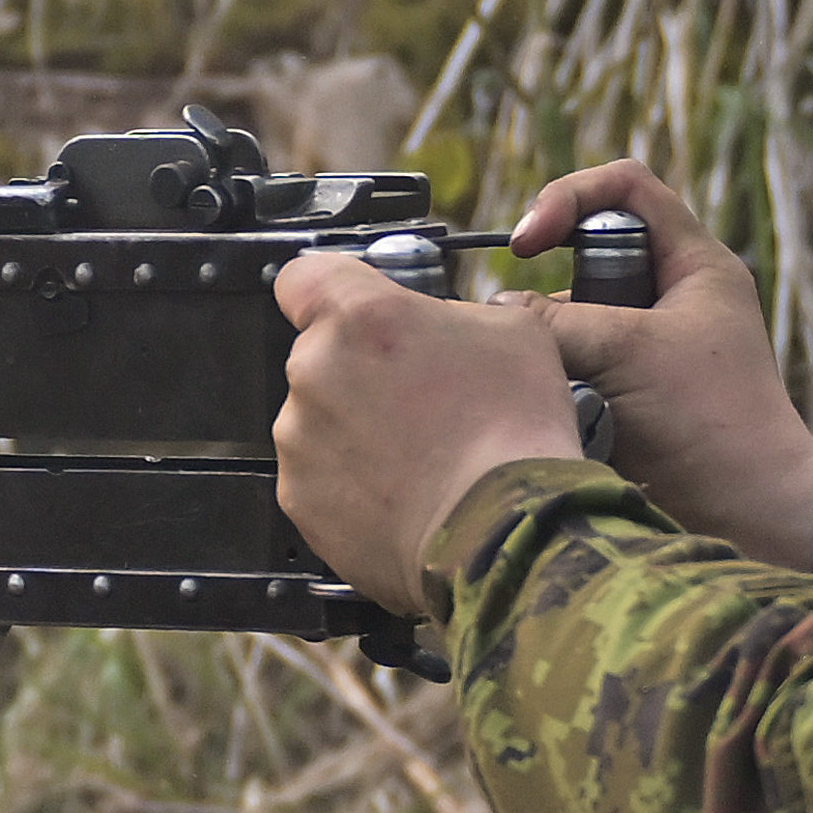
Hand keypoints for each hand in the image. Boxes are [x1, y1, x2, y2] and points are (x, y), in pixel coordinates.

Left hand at [273, 255, 592, 615]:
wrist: (502, 535)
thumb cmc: (512, 435)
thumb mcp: (514, 331)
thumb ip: (455, 312)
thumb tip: (439, 324)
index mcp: (361, 317)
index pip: (303, 277)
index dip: (326, 290)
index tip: (347, 307)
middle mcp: (315, 371)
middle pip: (321, 355)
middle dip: (362, 371)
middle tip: (420, 400)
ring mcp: (300, 439)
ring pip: (319, 418)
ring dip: (355, 429)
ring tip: (418, 455)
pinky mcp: (299, 498)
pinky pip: (318, 476)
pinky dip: (350, 483)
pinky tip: (402, 492)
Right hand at [505, 162, 812, 571]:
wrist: (749, 517)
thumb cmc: (712, 425)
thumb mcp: (627, 351)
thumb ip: (555, 320)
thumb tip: (500, 316)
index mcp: (697, 265)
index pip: (626, 188)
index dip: (569, 199)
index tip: (528, 245)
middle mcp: (677, 299)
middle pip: (592, 255)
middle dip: (555, 285)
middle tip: (537, 324)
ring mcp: (654, 350)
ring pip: (578, 319)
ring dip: (554, 344)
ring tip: (555, 380)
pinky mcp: (633, 396)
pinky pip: (578, 368)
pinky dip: (560, 382)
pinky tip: (557, 408)